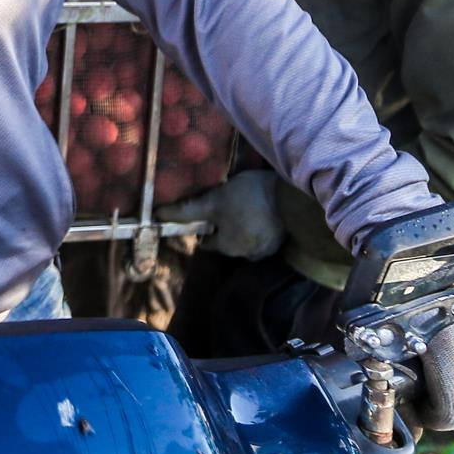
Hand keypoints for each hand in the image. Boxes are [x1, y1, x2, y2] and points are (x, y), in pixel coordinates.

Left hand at [160, 171, 284, 259]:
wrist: (294, 199)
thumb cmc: (249, 200)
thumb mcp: (214, 201)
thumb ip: (188, 211)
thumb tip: (159, 215)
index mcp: (228, 248)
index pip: (207, 242)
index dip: (202, 226)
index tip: (205, 211)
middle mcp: (247, 255)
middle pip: (227, 240)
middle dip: (224, 224)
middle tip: (225, 202)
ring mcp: (268, 249)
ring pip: (246, 236)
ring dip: (243, 224)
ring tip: (244, 203)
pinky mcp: (283, 238)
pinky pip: (263, 232)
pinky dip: (259, 223)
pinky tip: (260, 207)